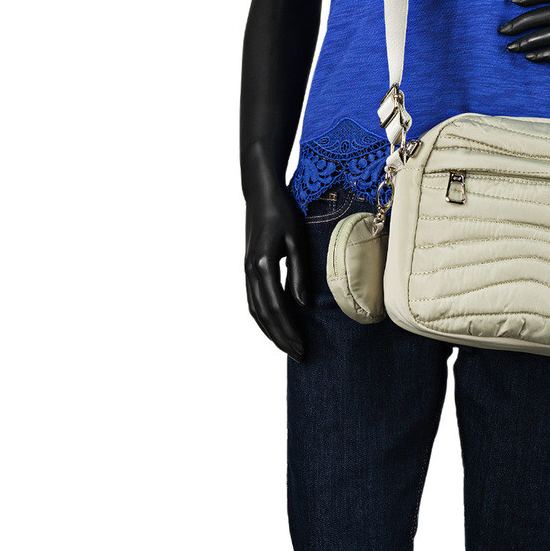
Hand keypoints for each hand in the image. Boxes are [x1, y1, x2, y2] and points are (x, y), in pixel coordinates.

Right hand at [243, 177, 310, 360]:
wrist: (260, 194)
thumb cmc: (282, 213)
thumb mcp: (296, 240)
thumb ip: (299, 272)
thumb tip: (302, 304)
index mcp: (262, 265)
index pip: (275, 308)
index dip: (288, 331)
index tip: (302, 347)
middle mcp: (250, 272)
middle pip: (264, 315)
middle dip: (281, 338)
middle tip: (300, 356)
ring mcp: (247, 271)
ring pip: (256, 311)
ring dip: (271, 331)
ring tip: (289, 347)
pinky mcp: (249, 269)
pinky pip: (254, 301)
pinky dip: (264, 318)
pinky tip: (276, 326)